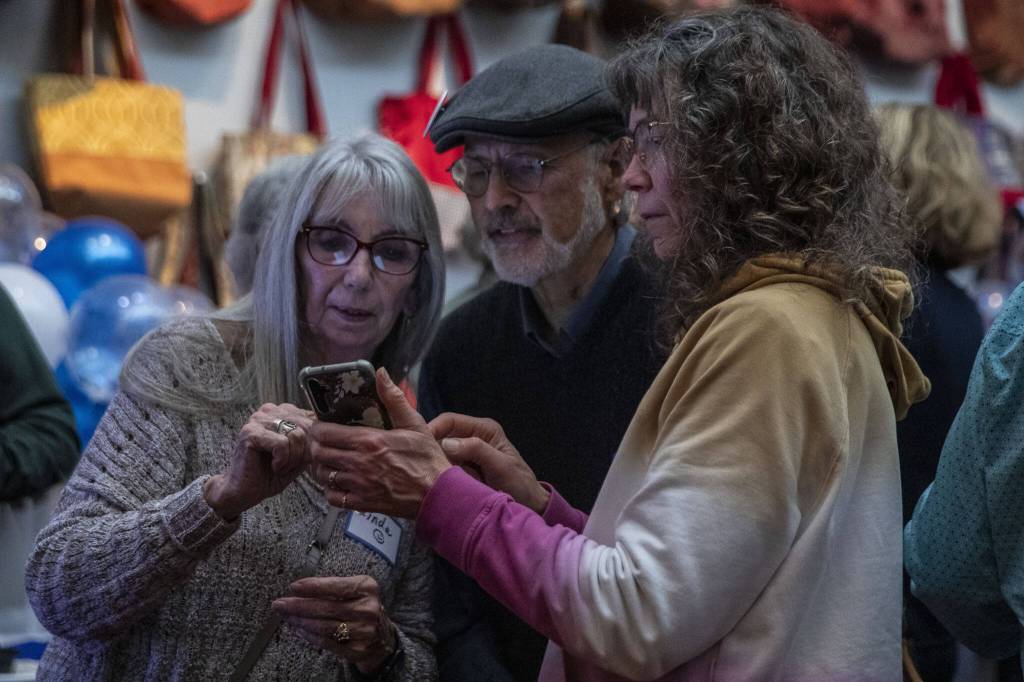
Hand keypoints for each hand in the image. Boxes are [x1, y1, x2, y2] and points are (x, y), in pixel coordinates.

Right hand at [204, 403, 313, 519]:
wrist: (244, 492)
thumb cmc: (270, 474)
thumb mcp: (299, 456)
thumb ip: (312, 442)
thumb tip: (330, 434)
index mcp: (281, 411)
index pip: (312, 418)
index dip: (313, 442)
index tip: (302, 458)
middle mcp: (269, 411)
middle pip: (306, 426)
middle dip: (303, 452)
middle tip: (289, 465)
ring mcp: (257, 419)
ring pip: (296, 435)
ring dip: (292, 458)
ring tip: (279, 466)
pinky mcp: (250, 433)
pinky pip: (282, 444)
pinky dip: (283, 461)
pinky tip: (273, 466)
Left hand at [272, 575, 397, 673]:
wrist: (382, 636)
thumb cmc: (361, 606)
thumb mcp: (355, 590)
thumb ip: (333, 588)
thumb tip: (298, 590)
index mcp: (367, 588)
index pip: (336, 585)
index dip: (312, 586)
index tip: (292, 587)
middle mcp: (368, 608)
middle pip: (327, 607)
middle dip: (299, 605)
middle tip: (279, 604)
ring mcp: (364, 631)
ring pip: (324, 626)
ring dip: (301, 622)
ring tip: (286, 617)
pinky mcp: (357, 649)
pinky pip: (327, 642)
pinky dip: (310, 636)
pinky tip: (299, 630)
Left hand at [309, 368, 451, 517]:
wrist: (438, 494)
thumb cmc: (428, 459)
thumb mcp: (414, 424)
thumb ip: (393, 398)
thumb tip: (381, 373)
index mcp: (369, 440)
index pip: (326, 432)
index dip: (318, 428)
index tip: (320, 426)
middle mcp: (359, 462)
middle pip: (319, 453)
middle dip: (316, 446)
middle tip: (320, 443)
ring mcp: (359, 485)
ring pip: (323, 475)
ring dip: (321, 467)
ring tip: (328, 461)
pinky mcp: (362, 503)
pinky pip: (333, 497)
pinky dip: (331, 490)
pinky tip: (339, 483)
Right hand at [429, 413, 548, 513]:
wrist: (529, 507)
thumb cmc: (519, 484)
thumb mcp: (500, 465)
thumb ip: (477, 450)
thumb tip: (446, 443)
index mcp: (484, 429)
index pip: (450, 421)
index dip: (433, 429)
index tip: (420, 445)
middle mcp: (473, 438)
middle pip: (442, 437)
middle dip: (432, 449)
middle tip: (422, 465)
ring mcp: (466, 456)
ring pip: (440, 454)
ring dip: (435, 464)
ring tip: (428, 476)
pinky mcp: (462, 471)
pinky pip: (445, 469)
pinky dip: (440, 475)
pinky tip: (436, 484)